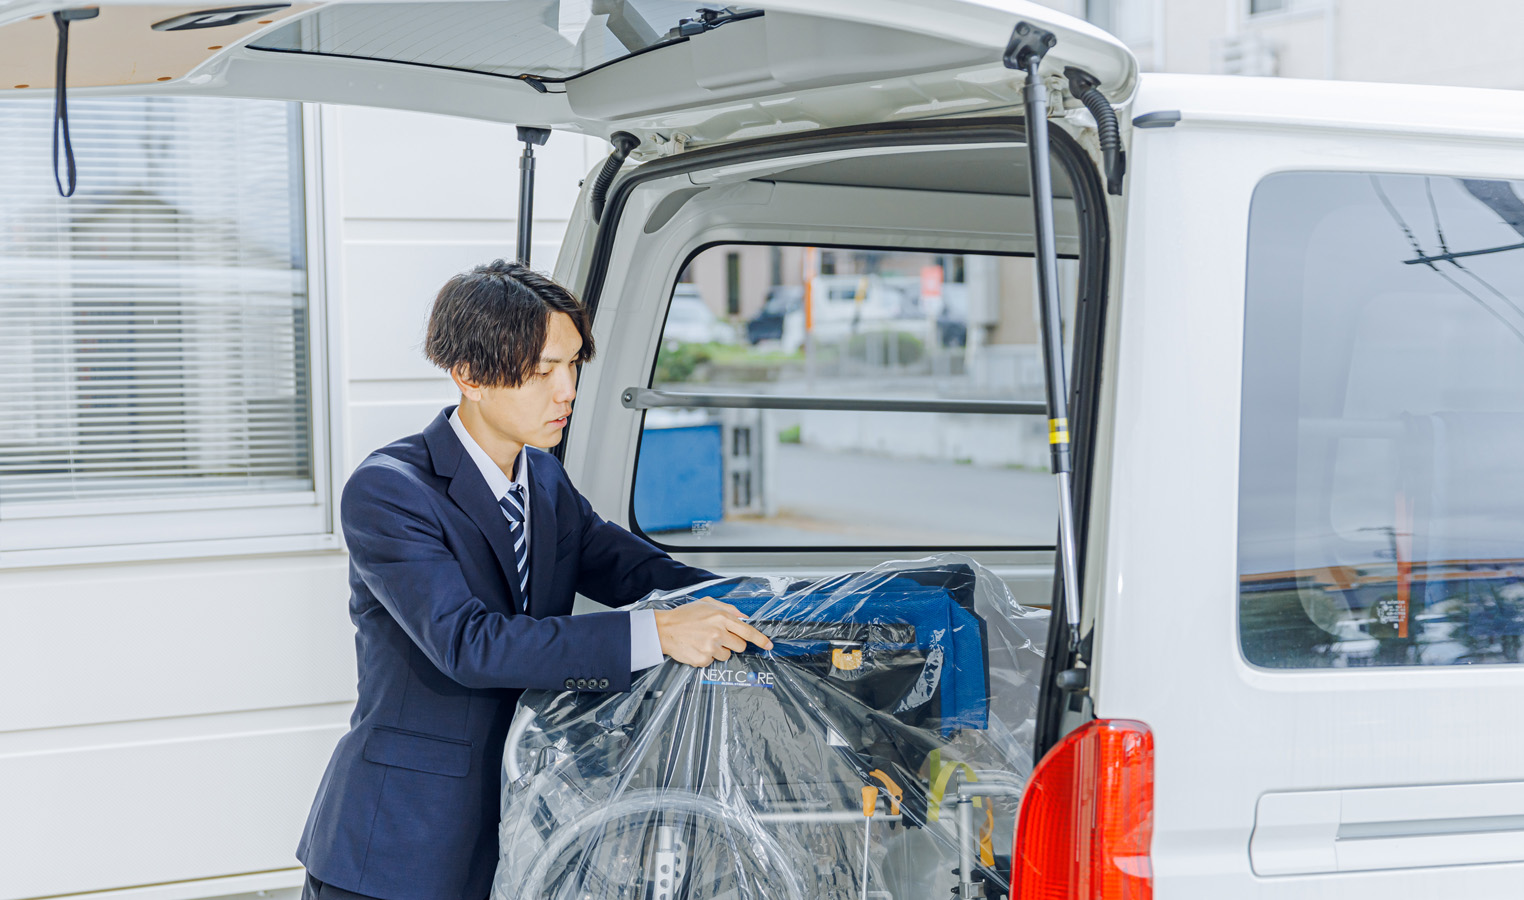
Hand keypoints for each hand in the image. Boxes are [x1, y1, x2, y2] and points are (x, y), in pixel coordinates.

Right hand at [654, 598, 773, 667]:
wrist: (664, 629)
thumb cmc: (684, 615)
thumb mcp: (707, 604)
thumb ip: (728, 609)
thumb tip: (744, 617)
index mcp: (721, 618)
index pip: (748, 631)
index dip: (761, 640)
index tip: (768, 645)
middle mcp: (718, 633)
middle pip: (740, 646)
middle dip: (733, 643)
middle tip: (719, 637)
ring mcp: (711, 648)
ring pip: (727, 655)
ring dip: (719, 650)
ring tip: (704, 641)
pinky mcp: (703, 659)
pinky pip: (712, 662)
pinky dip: (706, 656)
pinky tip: (697, 647)